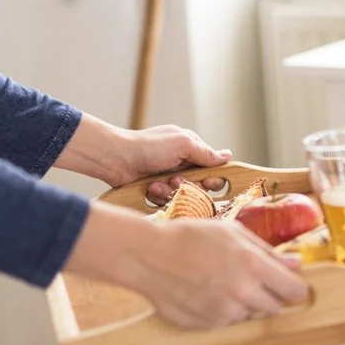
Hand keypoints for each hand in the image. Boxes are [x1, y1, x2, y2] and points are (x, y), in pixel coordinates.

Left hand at [59, 116, 230, 187]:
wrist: (117, 158)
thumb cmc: (149, 146)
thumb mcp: (182, 144)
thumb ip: (206, 153)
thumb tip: (228, 156)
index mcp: (191, 150)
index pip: (213, 169)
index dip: (213, 179)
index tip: (208, 182)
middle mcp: (182, 164)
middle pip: (199, 186)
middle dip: (190, 186)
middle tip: (177, 180)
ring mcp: (168, 178)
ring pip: (182, 195)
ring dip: (170, 190)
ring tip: (157, 183)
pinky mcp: (155, 190)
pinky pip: (166, 201)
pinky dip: (158, 195)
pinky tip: (149, 187)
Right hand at [140, 218, 309, 328]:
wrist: (148, 257)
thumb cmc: (189, 238)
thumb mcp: (232, 233)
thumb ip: (268, 252)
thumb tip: (295, 264)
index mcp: (253, 266)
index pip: (294, 291)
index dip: (294, 287)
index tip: (289, 285)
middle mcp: (242, 294)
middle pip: (275, 308)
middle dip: (267, 295)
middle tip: (248, 279)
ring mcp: (224, 313)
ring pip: (249, 316)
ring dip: (242, 304)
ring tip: (218, 282)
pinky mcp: (207, 327)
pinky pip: (226, 322)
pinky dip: (221, 311)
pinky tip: (204, 292)